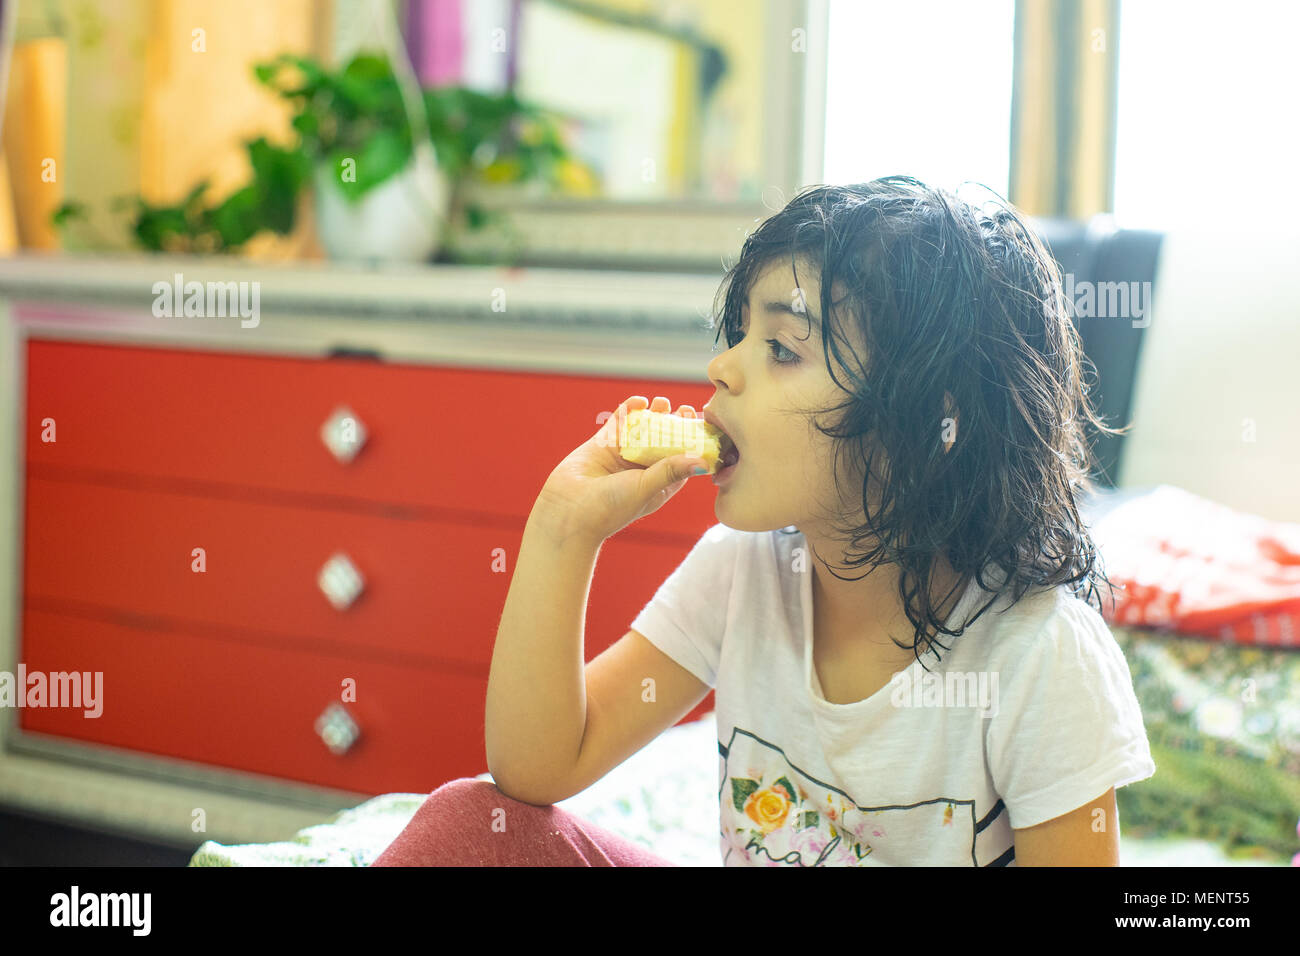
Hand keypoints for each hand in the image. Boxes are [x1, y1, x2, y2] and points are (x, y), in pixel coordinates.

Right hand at [534, 395, 708, 544]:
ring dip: (654, 414)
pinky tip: (639, 401)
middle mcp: (641, 469)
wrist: (569, 510)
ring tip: (662, 402)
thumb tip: (702, 463)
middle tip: (684, 409)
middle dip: (675, 425)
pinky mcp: (603, 444)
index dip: (692, 443)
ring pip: (643, 429)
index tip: (701, 427)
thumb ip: (672, 471)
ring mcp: (622, 455)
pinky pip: (619, 423)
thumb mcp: (647, 488)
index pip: (681, 460)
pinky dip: (629, 410)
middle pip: (664, 441)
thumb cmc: (610, 508)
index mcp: (657, 484)